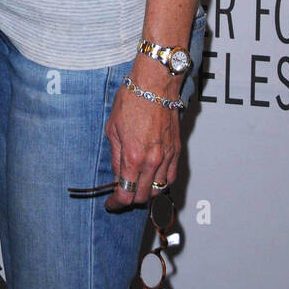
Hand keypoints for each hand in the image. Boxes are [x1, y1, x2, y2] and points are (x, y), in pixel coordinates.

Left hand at [105, 82, 180, 209]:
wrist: (155, 84)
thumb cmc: (132, 100)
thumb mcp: (112, 128)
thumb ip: (115, 156)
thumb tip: (117, 174)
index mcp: (133, 156)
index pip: (126, 193)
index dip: (117, 203)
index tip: (111, 204)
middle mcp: (153, 161)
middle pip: (143, 196)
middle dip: (130, 199)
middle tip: (121, 194)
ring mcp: (167, 157)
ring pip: (159, 190)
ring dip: (147, 193)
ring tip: (137, 187)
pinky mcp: (176, 151)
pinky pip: (171, 177)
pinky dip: (162, 183)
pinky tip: (153, 179)